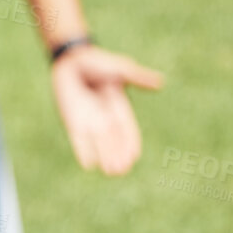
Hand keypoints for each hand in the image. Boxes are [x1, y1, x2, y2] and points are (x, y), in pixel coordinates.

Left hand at [50, 44, 163, 174]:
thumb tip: (160, 82)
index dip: (130, 142)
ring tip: (111, 172)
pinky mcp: (73, 119)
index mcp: (120, 107)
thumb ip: (137, 77)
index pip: (128, 128)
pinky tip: (87, 164)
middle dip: (118, 154)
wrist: (73, 61)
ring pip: (99, 143)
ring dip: (105, 156)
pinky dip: (83, 150)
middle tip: (121, 170)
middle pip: (114, 140)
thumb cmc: (98, 63)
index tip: (134, 156)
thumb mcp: (120, 70)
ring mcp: (90, 119)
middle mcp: (106, 117)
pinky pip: (79, 138)